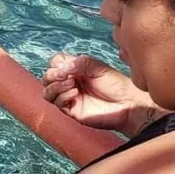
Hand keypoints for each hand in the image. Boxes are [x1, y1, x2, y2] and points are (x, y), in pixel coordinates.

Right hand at [42, 54, 161, 136]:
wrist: (127, 104)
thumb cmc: (116, 85)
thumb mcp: (99, 68)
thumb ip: (81, 63)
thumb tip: (63, 67)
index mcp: (75, 70)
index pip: (55, 64)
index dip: (56, 64)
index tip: (67, 66)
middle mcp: (69, 83)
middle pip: (47, 78)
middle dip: (52, 75)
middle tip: (65, 75)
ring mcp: (69, 97)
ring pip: (47, 92)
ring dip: (55, 86)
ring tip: (72, 84)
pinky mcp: (72, 110)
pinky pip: (57, 103)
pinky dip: (62, 96)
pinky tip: (75, 93)